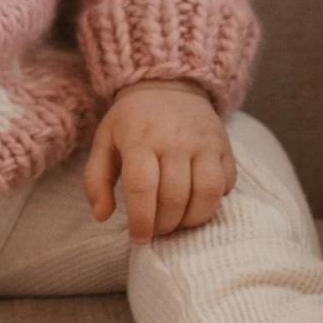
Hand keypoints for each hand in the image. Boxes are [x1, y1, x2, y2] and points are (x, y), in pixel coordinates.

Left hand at [82, 80, 237, 244]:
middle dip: (165, 224)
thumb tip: (102, 216)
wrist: (167, 84)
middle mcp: (174, 139)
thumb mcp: (104, 142)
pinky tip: (197, 201)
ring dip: (192, 219)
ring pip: (206, 194)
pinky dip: (214, 201)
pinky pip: (226, 184)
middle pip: (175, 197)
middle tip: (157, 229)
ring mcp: (203, 142)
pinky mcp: (224, 146)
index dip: (141, 220)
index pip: (143, 187)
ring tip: (178, 221)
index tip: (138, 237)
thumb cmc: (131, 122)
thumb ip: (96, 180)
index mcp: (139, 138)